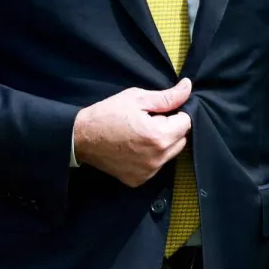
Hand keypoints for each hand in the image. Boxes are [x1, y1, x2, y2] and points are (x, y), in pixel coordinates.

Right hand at [73, 79, 192, 186]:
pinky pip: (155, 166)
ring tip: (139, 135)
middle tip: (147, 122)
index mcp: (159, 136)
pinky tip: (134, 148)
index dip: (174, 114)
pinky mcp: (138, 180)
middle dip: (170, 129)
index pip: (186, 123)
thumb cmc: (107, 114)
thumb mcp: (137, 98)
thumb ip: (167, 96)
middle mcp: (157, 158)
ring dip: (162, 144)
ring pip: (169, 154)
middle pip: (181, 140)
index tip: (157, 112)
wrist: (80, 137)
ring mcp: (148, 172)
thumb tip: (188, 87)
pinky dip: (150, 157)